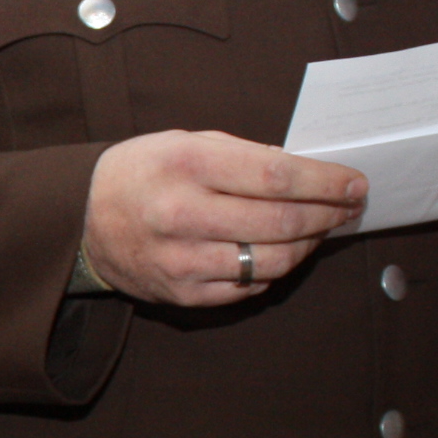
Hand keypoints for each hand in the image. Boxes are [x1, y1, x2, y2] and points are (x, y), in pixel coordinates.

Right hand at [83, 131, 365, 305]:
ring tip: (318, 230)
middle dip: (328, 214)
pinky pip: (249, 285)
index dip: (325, 183)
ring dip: (308, 245)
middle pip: (282, 221)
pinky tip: (280, 251)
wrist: (81, 218)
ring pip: (273, 261)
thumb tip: (309, 174)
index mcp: (186, 164)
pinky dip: (275, 268)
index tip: (355, 184)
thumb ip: (245, 156)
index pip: (276, 176)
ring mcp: (182, 260)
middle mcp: (182, 214)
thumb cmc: (143, 172)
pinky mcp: (182, 294)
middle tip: (349, 207)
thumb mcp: (187, 143)